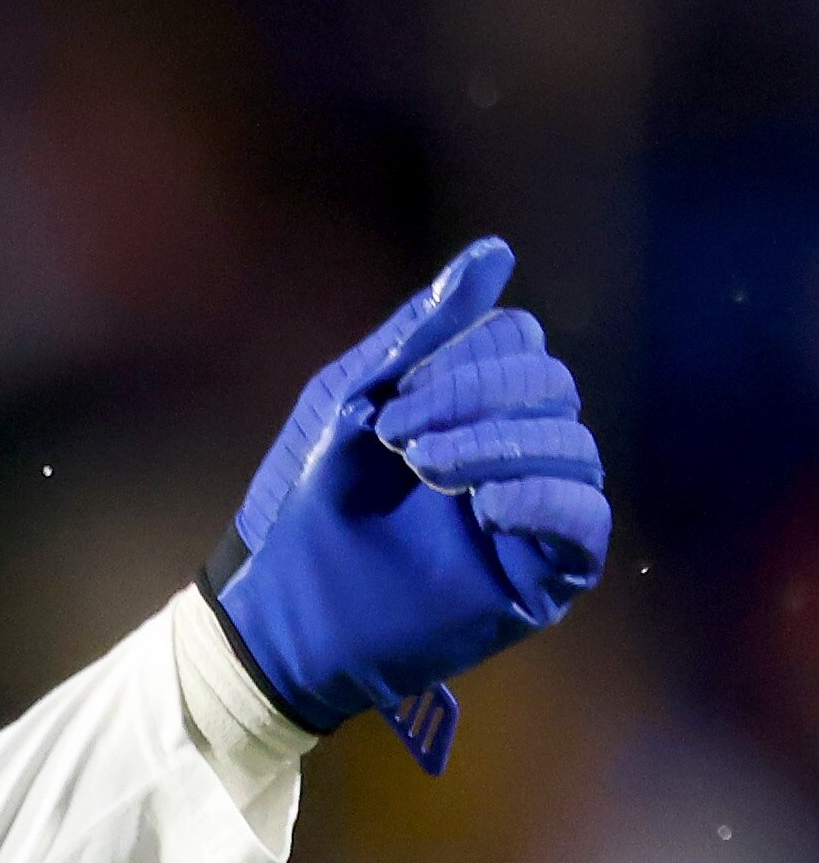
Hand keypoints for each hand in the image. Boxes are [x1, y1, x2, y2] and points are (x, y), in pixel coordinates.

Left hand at [203, 237, 609, 772]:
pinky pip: (587, 520)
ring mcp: (530, 512)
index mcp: (470, 403)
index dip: (466, 356)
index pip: (521, 342)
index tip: (390, 402)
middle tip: (398, 438)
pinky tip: (488, 505)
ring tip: (425, 470)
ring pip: (574, 448)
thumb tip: (495, 252)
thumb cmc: (299, 502)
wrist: (275, 609)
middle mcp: (511, 450)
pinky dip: (546, 500)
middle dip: (479, 397)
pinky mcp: (539, 573)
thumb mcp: (350, 397)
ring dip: (500, 445)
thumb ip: (423, 329)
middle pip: (553, 388)